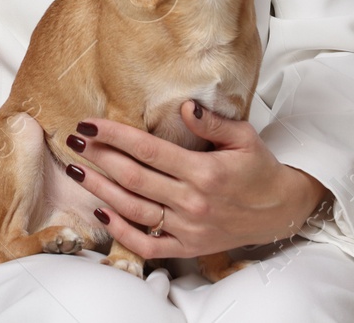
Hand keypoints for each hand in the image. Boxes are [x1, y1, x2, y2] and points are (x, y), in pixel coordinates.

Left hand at [66, 101, 327, 260]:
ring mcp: (188, 228)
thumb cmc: (259, 169)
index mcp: (205, 171)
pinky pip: (148, 243)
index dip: (115, 136)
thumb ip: (212, 121)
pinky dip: (121, 231)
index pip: (149, 150)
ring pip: (134, 210)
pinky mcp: (187, 247)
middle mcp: (193, 202)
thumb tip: (184, 105)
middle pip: (134, 178)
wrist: (280, 212)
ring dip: (101, 190)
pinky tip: (101, 212)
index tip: (89, 124)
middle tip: (73, 141)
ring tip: (76, 171)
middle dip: (99, 157)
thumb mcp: (244, 137)